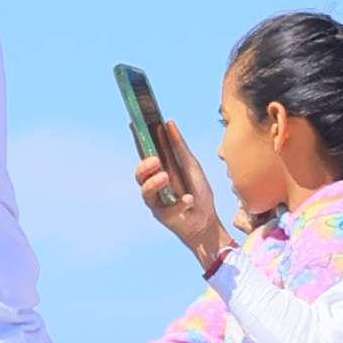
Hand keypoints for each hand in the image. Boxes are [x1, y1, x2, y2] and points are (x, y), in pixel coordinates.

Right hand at [135, 132, 234, 262]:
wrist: (207, 219)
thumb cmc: (198, 191)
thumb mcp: (192, 166)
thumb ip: (180, 148)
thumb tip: (169, 123)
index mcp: (159, 171)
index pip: (145, 153)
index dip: (138, 140)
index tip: (135, 124)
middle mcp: (152, 185)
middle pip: (139, 174)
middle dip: (144, 166)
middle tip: (156, 160)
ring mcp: (156, 201)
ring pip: (146, 192)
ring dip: (154, 183)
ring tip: (165, 176)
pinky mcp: (163, 216)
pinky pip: (169, 209)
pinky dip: (180, 203)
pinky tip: (188, 199)